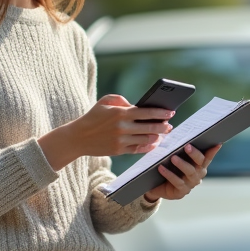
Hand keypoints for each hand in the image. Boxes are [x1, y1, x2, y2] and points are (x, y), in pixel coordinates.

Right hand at [39, 94, 173, 170]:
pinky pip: (138, 149)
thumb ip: (121, 99)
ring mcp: (121, 140)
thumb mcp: (104, 102)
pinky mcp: (119, 151)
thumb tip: (136, 105)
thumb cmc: (92, 117)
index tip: (171, 113)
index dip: (161, 113)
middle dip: (163, 126)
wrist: (78, 138)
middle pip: (150, 127)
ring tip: (163, 134)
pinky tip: (153, 143)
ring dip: (157, 137)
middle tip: (170, 126)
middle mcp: (122, 127)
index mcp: (120, 113)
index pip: (146, 112)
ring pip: (146, 139)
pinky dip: (148, 146)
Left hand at [143, 143, 220, 202]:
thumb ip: (173, 144)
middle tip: (187, 146)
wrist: (156, 186)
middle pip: (200, 163)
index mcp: (198, 164)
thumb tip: (169, 129)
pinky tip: (161, 168)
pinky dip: (169, 174)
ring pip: (189, 172)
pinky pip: (177, 182)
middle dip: (195, 154)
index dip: (213, 151)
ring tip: (173, 157)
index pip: (207, 156)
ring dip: (182, 164)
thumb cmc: (166, 166)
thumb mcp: (170, 154)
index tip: (217, 143)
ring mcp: (190, 184)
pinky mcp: (181, 192)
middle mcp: (198, 174)